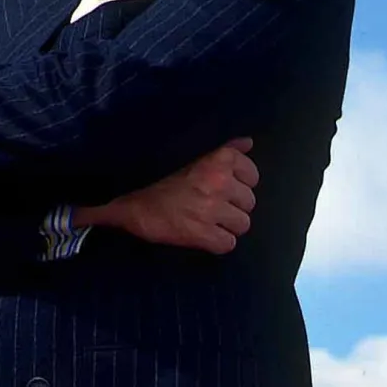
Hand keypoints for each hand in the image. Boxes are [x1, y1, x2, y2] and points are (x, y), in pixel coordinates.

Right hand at [75, 137, 257, 254]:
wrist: (133, 207)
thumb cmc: (160, 181)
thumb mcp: (193, 157)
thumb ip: (224, 148)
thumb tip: (248, 142)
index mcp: (217, 160)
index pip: (252, 176)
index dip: (240, 184)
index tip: (224, 187)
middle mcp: (218, 182)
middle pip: (249, 203)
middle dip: (233, 206)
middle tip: (212, 205)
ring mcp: (212, 209)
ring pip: (242, 224)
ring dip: (227, 226)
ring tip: (207, 221)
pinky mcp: (203, 234)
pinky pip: (228, 244)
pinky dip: (217, 243)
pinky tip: (202, 235)